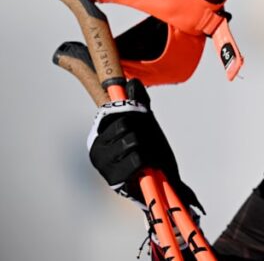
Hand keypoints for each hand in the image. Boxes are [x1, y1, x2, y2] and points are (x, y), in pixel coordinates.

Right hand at [87, 79, 203, 214]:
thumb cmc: (153, 152)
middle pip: (125, 123)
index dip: (134, 113)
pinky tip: (146, 168)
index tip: (142, 120)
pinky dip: (148, 160)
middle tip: (147, 143)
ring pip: (132, 139)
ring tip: (147, 157)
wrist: (166, 182)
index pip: (114, 110)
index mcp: (100, 135)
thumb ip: (139, 103)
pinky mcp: (114, 180)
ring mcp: (103, 166)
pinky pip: (137, 158)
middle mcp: (96, 150)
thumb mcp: (146, 123)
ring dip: (148, 146)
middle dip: (144, 130)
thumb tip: (132, 82)